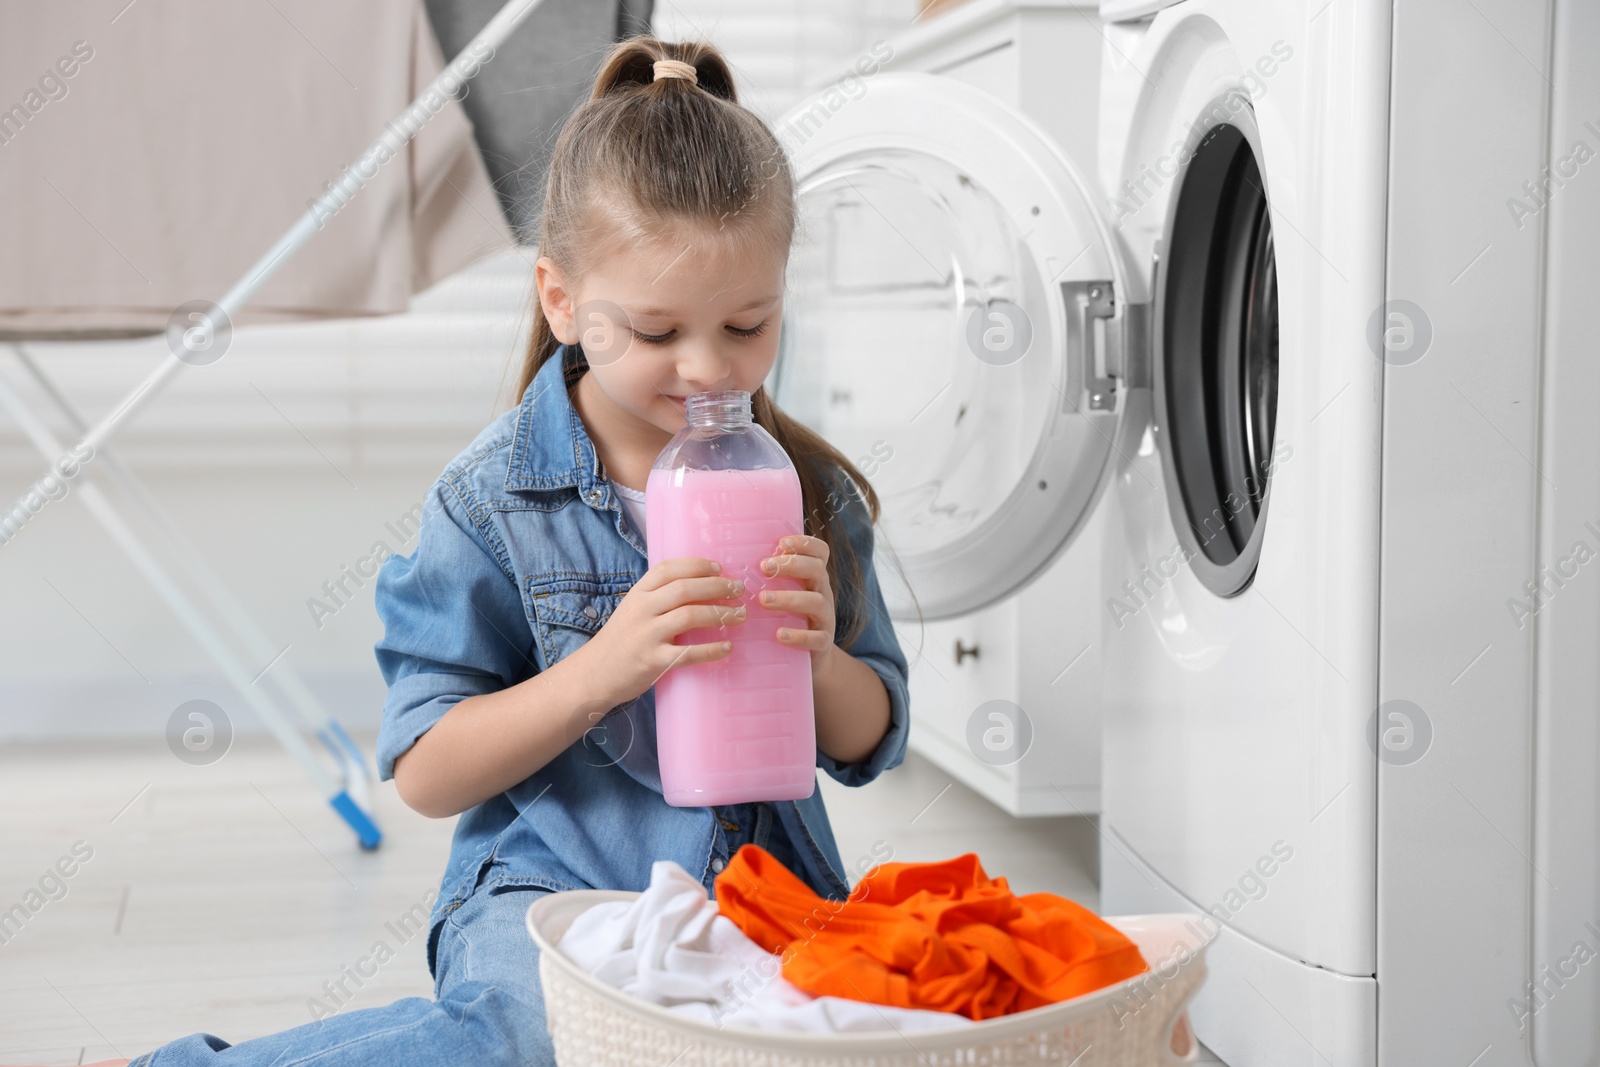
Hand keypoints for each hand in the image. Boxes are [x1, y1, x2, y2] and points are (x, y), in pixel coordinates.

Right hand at [580, 557, 745, 706]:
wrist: (594, 674)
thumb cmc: (621, 640)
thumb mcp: (633, 610)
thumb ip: (658, 597)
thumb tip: (700, 585)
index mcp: (638, 594)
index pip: (668, 569)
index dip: (696, 565)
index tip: (719, 568)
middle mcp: (641, 610)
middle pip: (685, 589)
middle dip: (717, 586)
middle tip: (738, 590)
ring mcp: (646, 635)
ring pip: (689, 616)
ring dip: (721, 614)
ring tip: (740, 616)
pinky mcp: (653, 661)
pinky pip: (688, 653)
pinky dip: (711, 650)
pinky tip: (727, 647)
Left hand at [757, 534, 837, 678]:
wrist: (811, 659)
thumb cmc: (787, 619)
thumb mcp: (784, 594)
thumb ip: (769, 579)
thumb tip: (728, 559)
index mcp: (813, 578)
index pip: (820, 552)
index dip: (806, 543)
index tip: (782, 542)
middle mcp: (823, 593)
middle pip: (817, 570)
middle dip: (792, 565)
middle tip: (764, 566)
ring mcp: (825, 618)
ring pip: (816, 602)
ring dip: (789, 598)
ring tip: (764, 599)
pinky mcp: (823, 642)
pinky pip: (817, 637)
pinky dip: (799, 635)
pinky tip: (780, 634)